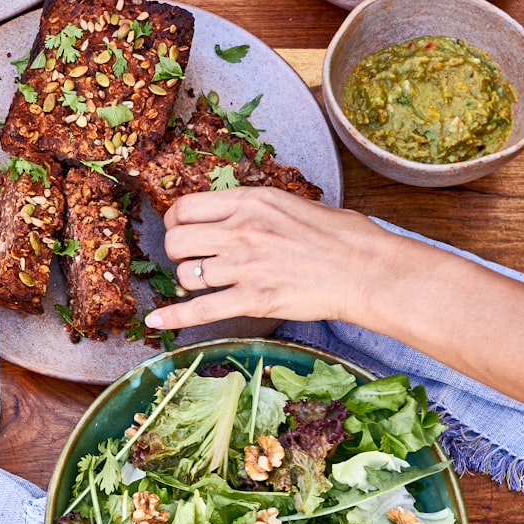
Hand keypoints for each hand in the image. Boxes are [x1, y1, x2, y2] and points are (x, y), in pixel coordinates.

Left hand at [144, 187, 402, 329]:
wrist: (368, 270)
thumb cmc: (341, 236)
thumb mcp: (292, 204)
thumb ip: (254, 207)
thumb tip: (229, 213)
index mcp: (251, 201)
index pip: (186, 207)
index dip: (176, 221)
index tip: (181, 230)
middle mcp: (241, 231)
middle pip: (177, 241)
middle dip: (177, 252)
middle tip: (190, 258)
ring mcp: (244, 267)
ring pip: (185, 275)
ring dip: (188, 282)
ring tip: (202, 283)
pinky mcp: (252, 300)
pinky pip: (199, 310)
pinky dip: (174, 317)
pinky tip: (156, 321)